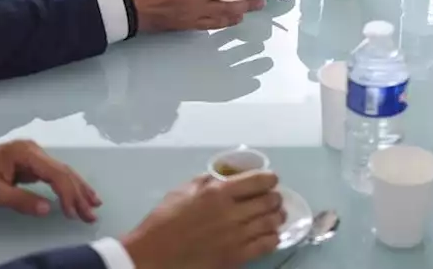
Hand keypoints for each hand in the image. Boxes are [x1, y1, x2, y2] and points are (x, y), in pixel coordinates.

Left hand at [0, 141, 100, 221]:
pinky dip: (65, 186)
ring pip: (61, 172)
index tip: (73, 214)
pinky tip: (75, 195)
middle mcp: (32, 150)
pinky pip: (52, 175)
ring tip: (93, 204)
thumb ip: (19, 200)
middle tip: (92, 213)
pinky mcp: (28, 163)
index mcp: (25, 153)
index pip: (55, 174)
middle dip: (79, 193)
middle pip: (63, 171)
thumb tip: (47, 209)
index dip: (68, 194)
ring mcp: (31, 156)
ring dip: (77, 189)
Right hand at [122, 172, 284, 268]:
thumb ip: (207, 180)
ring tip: (276, 216)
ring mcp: (236, 237)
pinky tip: (271, 235)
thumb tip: (226, 175)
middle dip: (275, 198)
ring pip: (270, 223)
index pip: (258, 181)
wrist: (154, 255)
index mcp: (218, 192)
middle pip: (268, 202)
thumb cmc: (165, 219)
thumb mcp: (184, 190)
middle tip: (274, 198)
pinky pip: (265, 246)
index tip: (272, 179)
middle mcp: (231, 213)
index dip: (270, 179)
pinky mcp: (236, 257)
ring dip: (277, 217)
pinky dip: (272, 238)